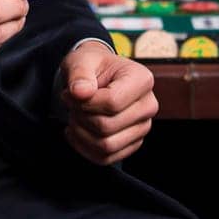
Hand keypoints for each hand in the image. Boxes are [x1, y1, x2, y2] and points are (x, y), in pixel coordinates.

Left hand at [60, 41, 156, 164]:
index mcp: (142, 80)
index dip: (84, 102)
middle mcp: (148, 105)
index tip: (70, 93)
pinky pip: (105, 158)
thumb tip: (80, 92)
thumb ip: (79, 73)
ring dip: (81, 134)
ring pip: (106, 146)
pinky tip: (77, 131)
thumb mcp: (82, 60)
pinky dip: (84, 148)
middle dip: (80, 117)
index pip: (112, 102)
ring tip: (75, 116)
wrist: (98, 77)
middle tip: (71, 104)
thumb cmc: (92, 67)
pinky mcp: (133, 144)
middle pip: (107, 126)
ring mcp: (143, 127)